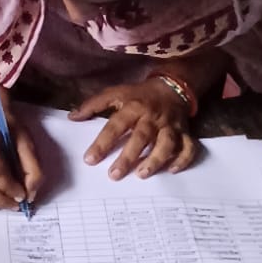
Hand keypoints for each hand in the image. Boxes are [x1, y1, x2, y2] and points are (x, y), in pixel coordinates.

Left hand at [70, 81, 196, 180]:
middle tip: (114, 175)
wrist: (173, 87)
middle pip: (141, 137)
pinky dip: (183, 160)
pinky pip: (189, 147)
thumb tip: (72, 117)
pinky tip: (171, 171)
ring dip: (155, 160)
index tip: (90, 159)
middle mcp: (152, 117)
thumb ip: (93, 105)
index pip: (116, 125)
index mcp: (134, 107)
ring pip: (167, 144)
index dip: (102, 142)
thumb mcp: (116, 93)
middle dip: (128, 156)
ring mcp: (171, 126)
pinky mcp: (185, 133)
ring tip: (141, 175)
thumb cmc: (140, 95)